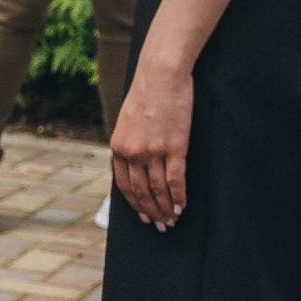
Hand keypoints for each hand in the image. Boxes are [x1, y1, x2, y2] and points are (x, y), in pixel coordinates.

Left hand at [110, 52, 193, 230]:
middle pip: (142, 192)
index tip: (143, 215)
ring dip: (165, 210)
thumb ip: (130, 142)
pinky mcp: (174, 147)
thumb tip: (137, 163)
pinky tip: (181, 208)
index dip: (135, 204)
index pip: (125, 186)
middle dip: (151, 212)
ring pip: (158, 190)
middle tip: (159, 227)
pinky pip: (176, 181)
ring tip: (171, 222)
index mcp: (118, 148)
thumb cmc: (148, 92)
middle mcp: (133, 153)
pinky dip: (178, 198)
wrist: (161, 73)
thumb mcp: (128, 120)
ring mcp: (153, 152)